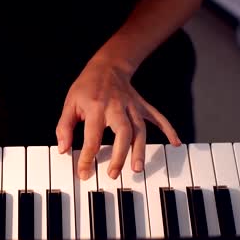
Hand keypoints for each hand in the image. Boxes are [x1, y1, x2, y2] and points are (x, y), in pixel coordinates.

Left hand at [56, 57, 180, 179]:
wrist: (107, 65)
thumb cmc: (86, 86)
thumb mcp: (70, 103)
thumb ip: (65, 127)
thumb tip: (64, 149)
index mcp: (96, 107)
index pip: (92, 137)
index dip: (87, 157)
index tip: (83, 173)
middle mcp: (116, 107)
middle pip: (122, 133)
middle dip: (119, 155)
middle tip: (113, 174)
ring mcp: (132, 106)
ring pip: (140, 129)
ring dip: (140, 150)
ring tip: (137, 169)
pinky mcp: (141, 106)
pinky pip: (157, 117)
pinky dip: (168, 129)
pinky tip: (175, 142)